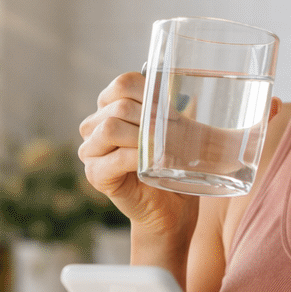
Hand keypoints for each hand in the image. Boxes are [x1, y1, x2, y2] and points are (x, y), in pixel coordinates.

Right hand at [78, 72, 198, 246]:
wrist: (171, 207)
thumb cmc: (174, 165)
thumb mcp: (180, 131)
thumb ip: (182, 109)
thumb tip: (199, 89)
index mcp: (112, 107)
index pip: (123, 84)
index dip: (149, 92)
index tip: (172, 110)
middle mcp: (95, 126)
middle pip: (117, 105)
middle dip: (149, 117)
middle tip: (172, 132)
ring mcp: (91, 151)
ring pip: (110, 128)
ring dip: (141, 136)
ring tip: (162, 148)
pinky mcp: (95, 174)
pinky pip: (114, 158)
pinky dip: (137, 157)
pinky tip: (153, 162)